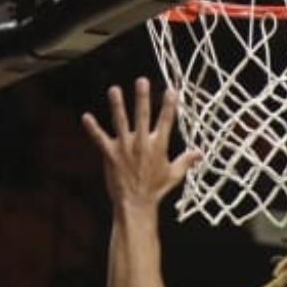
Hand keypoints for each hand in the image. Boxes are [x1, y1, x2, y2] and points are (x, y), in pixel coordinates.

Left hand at [81, 79, 198, 214]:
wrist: (137, 205)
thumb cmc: (156, 190)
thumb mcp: (174, 175)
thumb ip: (186, 161)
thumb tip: (200, 153)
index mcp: (158, 147)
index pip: (166, 122)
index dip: (169, 106)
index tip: (171, 91)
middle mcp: (142, 144)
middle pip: (143, 116)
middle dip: (142, 98)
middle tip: (142, 81)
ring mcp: (125, 148)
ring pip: (121, 122)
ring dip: (117, 106)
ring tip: (114, 90)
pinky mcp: (111, 155)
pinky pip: (100, 139)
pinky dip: (93, 129)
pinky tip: (86, 117)